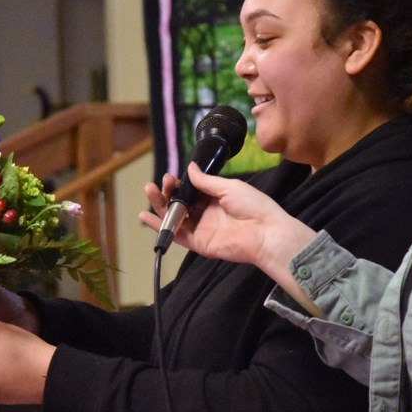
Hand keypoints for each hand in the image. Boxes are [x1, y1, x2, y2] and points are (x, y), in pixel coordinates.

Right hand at [140, 163, 317, 276]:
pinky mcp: (198, 243)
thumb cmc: (253, 206)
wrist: (265, 232)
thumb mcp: (229, 187)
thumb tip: (189, 168)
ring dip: (160, 205)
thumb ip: (206, 181)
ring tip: (150, 191)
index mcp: (215, 198)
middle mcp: (206, 213)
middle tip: (159, 183)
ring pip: (175, 217)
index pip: (190, 190)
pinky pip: (176, 235)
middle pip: (180, 203)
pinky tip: (145, 216)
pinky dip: (160, 227)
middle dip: (167, 192)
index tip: (170, 176)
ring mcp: (201, 228)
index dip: (179, 184)